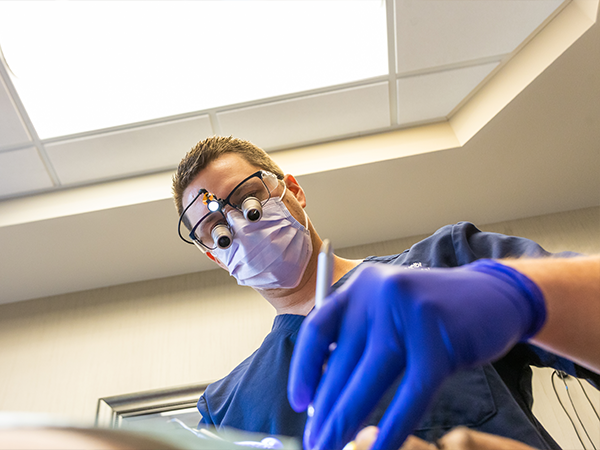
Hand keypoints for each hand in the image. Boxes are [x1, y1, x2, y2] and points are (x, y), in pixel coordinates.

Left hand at [287, 260, 544, 449]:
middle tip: (314, 441)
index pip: (317, 329)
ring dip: (346, 422)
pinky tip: (378, 449)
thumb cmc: (433, 310)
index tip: (299, 403)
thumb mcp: (388, 309)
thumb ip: (359, 339)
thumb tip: (324, 395)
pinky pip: (409, 395)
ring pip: (368, 381)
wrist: (493, 294)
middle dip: (324, 409)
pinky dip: (392, 428)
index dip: (302, 368)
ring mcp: (409, 317)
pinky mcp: (439, 344)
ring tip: (331, 448)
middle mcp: (379, 296)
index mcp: (360, 287)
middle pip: (339, 363)